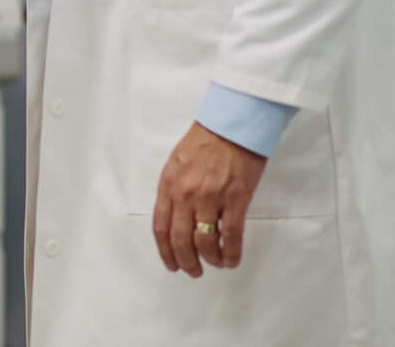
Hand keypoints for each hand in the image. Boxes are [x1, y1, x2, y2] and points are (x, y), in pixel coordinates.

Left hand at [151, 122, 266, 276]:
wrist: (231, 124)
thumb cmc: (206, 139)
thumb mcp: (178, 161)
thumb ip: (174, 189)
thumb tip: (176, 217)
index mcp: (169, 184)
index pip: (161, 227)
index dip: (166, 251)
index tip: (172, 263)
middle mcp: (185, 194)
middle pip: (180, 240)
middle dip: (186, 261)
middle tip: (193, 270)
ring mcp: (210, 198)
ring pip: (204, 243)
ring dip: (209, 260)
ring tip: (215, 263)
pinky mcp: (234, 200)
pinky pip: (230, 237)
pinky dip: (230, 254)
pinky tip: (231, 259)